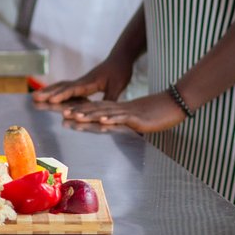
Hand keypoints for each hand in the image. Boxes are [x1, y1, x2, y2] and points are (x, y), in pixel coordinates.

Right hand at [32, 55, 133, 104]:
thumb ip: (109, 98)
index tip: (51, 100)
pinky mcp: (82, 82)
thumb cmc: (120, 71)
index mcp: (90, 82)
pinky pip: (66, 87)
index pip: (73, 89)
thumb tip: (102, 112)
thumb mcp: (118, 86)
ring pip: (62, 86)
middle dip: (48, 93)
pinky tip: (52, 95)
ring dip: (49, 91)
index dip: (62, 95)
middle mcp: (82, 81)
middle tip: (34, 98)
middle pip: (62, 87)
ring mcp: (81, 81)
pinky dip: (57, 90)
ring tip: (35, 96)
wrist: (120, 58)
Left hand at [59, 93, 185, 133]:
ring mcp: (127, 112)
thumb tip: (116, 129)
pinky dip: (111, 119)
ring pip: (104, 113)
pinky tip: (100, 121)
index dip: (80, 113)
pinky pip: (122, 118)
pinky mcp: (136, 117)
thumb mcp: (137, 121)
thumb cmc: (157, 114)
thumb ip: (126, 124)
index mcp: (118, 110)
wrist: (173, 104)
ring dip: (89, 115)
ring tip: (74, 117)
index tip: (65, 116)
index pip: (95, 111)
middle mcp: (119, 109)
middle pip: (96, 111)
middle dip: (78, 113)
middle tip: (61, 115)